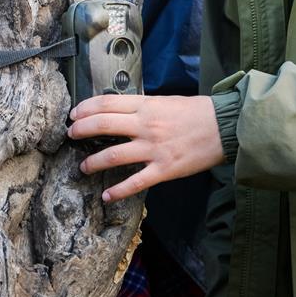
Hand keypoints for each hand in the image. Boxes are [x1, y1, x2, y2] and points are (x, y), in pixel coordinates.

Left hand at [67, 94, 224, 201]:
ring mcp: (154, 148)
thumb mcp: (165, 101)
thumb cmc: (196, 112)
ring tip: (83, 167)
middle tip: (70, 135)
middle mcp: (146, 125)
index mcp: (146, 105)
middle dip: (81, 130)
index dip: (85, 108)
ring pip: (113, 155)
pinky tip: (107, 195)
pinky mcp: (164, 169)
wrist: (224, 126)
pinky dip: (118, 191)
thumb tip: (119, 111)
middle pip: (103, 125)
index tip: (74, 114)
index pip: (107, 103)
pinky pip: (135, 182)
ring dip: (92, 162)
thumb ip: (142, 107)